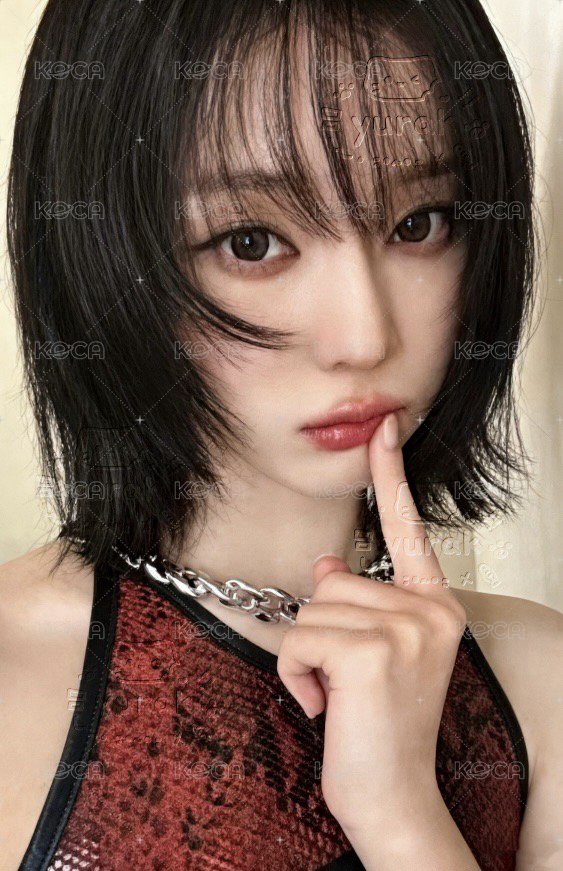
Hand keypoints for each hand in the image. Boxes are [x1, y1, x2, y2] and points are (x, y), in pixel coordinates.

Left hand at [276, 411, 467, 836]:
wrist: (394, 797)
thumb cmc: (380, 726)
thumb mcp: (374, 657)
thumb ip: (358, 604)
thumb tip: (327, 561)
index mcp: (434, 606)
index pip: (409, 530)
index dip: (393, 477)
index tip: (385, 429)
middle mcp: (430, 611)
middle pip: (333, 579)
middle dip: (322, 633)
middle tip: (347, 684)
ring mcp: (406, 630)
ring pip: (311, 608)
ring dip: (307, 657)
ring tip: (338, 696)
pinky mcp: (372, 652)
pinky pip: (298, 639)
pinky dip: (296, 675)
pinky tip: (327, 706)